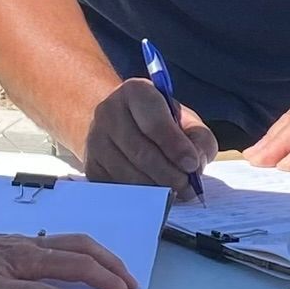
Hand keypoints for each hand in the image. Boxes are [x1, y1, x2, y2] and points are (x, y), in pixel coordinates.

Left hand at [0, 229, 138, 288]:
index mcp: (28, 258)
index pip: (80, 267)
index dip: (108, 282)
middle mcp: (29, 246)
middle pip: (83, 248)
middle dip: (112, 265)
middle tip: (131, 284)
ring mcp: (20, 244)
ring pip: (71, 244)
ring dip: (98, 257)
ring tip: (112, 272)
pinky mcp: (9, 246)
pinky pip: (55, 245)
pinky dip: (77, 254)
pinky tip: (72, 263)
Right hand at [83, 80, 216, 195]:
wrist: (120, 123)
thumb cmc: (159, 121)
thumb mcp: (185, 120)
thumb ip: (199, 138)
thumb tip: (195, 164)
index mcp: (136, 92)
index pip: (154, 123)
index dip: (176, 147)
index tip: (192, 165)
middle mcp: (109, 112)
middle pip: (141, 152)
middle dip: (169, 174)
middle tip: (187, 186)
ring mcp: (95, 139)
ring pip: (128, 174)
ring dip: (156, 188)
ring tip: (174, 190)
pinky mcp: (90, 165)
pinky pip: (117, 188)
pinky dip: (139, 196)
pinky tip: (154, 193)